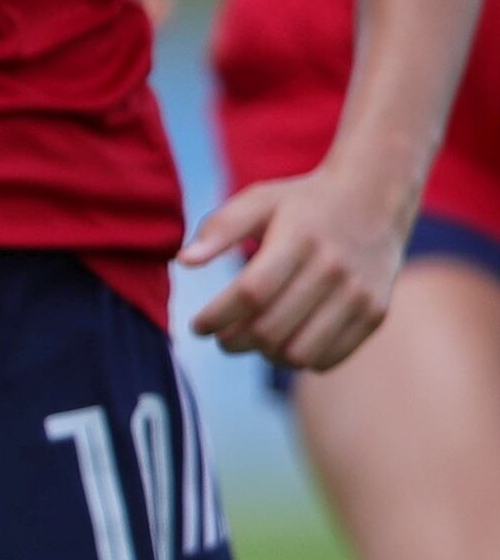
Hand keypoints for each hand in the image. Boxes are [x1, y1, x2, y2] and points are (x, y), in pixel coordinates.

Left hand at [183, 166, 408, 370]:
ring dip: (265, 355)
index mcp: (299, 239)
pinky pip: (329, 358)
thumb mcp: (259, 200)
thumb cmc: (302, 203)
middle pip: (272, 329)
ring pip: (299, 352)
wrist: (375, 200)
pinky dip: (299, 359)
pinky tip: (285, 342)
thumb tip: (184, 261)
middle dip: (233, 341)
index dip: (217, 316)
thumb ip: (219, 228)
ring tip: (251, 340)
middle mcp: (334, 269)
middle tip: (221, 338)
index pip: (251, 292)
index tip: (197, 326)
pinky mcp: (375, 313)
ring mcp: (359, 295)